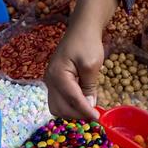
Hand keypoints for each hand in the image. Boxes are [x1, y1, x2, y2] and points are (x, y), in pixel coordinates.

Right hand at [44, 0, 119, 120]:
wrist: (81, 28)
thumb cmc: (87, 43)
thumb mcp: (92, 64)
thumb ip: (89, 87)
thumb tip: (89, 106)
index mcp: (58, 75)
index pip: (72, 99)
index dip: (85, 111)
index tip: (97, 119)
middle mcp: (49, 80)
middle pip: (60, 108)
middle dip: (77, 115)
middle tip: (93, 116)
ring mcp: (49, 82)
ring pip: (57, 108)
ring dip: (71, 113)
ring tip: (87, 111)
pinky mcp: (53, 82)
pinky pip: (58, 101)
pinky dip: (69, 107)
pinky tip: (82, 104)